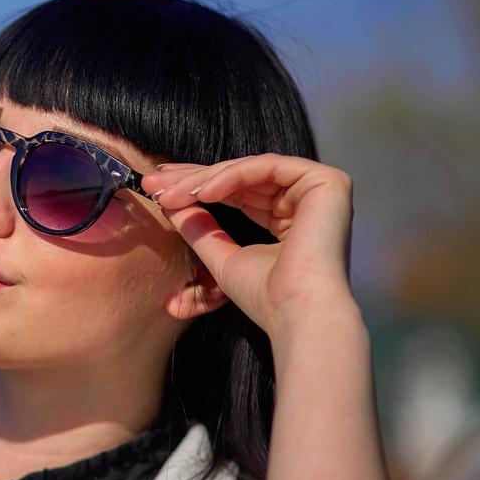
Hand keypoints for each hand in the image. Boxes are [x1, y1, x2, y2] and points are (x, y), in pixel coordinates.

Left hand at [138, 154, 357, 339]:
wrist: (298, 313)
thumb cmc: (266, 297)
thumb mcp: (222, 257)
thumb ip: (200, 229)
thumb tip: (172, 204)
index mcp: (288, 219)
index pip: (239, 192)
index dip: (198, 187)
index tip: (159, 192)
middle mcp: (306, 201)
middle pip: (242, 177)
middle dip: (194, 178)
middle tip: (153, 182)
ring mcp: (320, 190)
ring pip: (250, 169)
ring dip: (205, 179)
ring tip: (170, 194)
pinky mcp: (327, 182)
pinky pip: (268, 167)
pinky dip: (232, 176)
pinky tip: (203, 192)